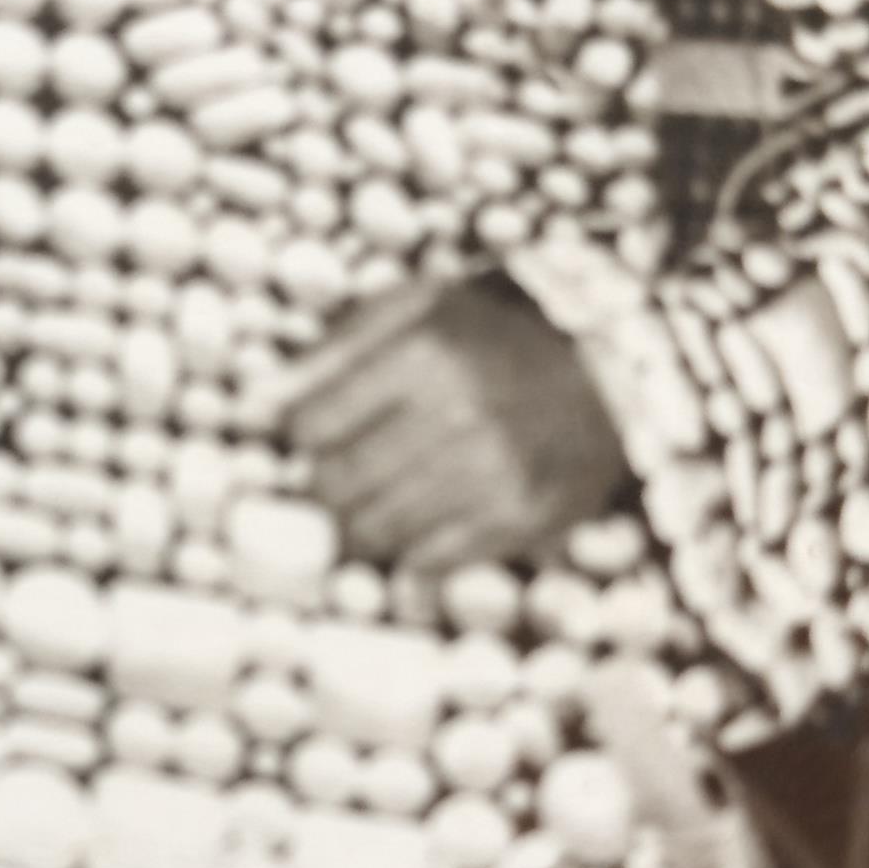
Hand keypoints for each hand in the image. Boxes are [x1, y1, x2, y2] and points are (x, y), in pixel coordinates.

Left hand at [282, 273, 632, 577]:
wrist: (607, 370)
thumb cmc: (493, 335)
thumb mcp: (417, 306)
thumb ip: (337, 346)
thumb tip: (261, 399)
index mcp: (423, 354)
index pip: (310, 426)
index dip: (306, 434)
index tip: (323, 433)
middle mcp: (457, 415)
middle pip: (335, 486)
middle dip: (326, 485)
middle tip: (344, 476)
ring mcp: (491, 472)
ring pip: (374, 531)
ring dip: (364, 523)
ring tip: (381, 500)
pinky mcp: (519, 517)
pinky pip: (429, 561)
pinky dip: (414, 550)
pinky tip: (426, 522)